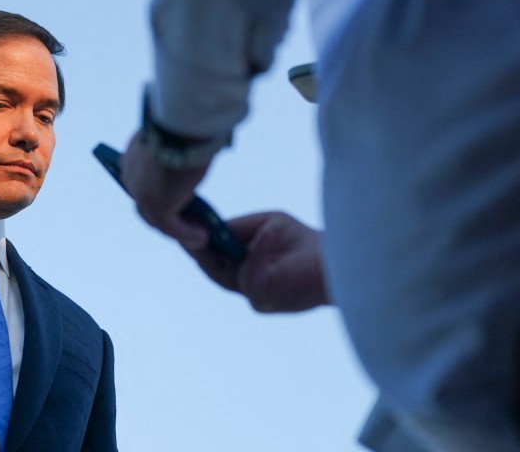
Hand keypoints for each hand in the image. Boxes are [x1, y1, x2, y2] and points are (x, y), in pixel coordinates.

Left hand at [121, 132, 210, 246]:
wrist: (183, 122)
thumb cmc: (185, 123)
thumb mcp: (176, 137)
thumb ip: (176, 151)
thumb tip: (192, 154)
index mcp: (133, 154)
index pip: (141, 181)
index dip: (158, 195)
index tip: (177, 204)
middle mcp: (130, 175)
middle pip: (146, 204)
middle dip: (167, 215)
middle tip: (189, 224)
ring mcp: (140, 193)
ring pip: (157, 219)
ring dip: (179, 229)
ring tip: (199, 233)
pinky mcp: (156, 206)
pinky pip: (171, 228)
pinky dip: (187, 234)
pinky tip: (204, 235)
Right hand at [187, 211, 330, 312]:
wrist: (337, 263)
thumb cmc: (306, 242)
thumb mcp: (267, 225)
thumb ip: (238, 228)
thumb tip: (212, 227)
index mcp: (245, 265)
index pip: (211, 255)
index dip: (195, 240)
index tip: (182, 221)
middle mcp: (246, 282)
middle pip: (209, 267)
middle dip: (196, 247)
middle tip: (184, 225)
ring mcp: (253, 294)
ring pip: (221, 274)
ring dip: (219, 249)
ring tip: (209, 228)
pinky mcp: (263, 299)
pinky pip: (248, 275)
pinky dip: (258, 253)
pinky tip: (267, 235)